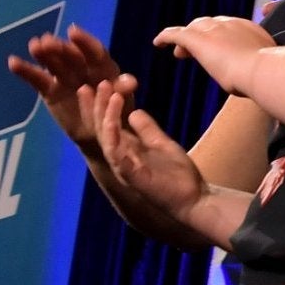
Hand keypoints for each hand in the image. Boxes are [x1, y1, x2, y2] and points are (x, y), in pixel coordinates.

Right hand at [7, 25, 134, 156]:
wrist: (99, 136)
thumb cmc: (116, 114)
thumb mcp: (122, 103)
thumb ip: (123, 91)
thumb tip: (131, 81)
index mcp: (103, 67)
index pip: (94, 51)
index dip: (84, 42)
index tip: (72, 32)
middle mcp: (82, 67)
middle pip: (70, 55)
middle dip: (60, 48)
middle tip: (47, 41)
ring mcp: (64, 76)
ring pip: (53, 62)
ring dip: (43, 53)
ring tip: (34, 45)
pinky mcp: (50, 89)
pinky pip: (37, 78)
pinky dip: (25, 70)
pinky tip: (13, 62)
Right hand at [88, 85, 205, 221]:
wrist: (195, 200)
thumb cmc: (178, 176)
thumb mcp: (162, 144)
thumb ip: (147, 129)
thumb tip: (134, 112)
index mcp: (126, 151)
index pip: (106, 125)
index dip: (98, 106)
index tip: (94, 84)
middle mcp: (120, 159)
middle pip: (99, 129)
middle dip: (93, 106)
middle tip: (89, 84)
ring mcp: (123, 168)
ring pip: (105, 138)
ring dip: (103, 114)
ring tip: (105, 92)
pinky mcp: (131, 176)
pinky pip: (117, 154)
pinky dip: (113, 134)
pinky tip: (114, 120)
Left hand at [154, 15, 274, 94]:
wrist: (260, 70)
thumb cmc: (267, 75)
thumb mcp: (267, 67)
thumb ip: (262, 66)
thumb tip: (266, 76)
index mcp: (250, 29)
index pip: (230, 28)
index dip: (220, 37)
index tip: (218, 50)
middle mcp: (231, 24)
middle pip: (210, 24)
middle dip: (203, 35)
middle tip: (195, 52)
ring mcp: (214, 29)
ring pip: (194, 28)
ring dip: (187, 39)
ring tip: (180, 53)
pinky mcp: (197, 39)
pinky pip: (176, 34)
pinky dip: (166, 37)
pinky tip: (158, 43)